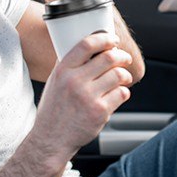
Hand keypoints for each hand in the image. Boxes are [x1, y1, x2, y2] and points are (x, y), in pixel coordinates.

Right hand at [32, 33, 132, 165]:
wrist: (51, 138)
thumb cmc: (54, 109)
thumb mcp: (54, 81)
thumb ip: (68, 64)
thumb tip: (88, 47)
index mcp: (63, 70)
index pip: (86, 45)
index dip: (104, 38)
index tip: (112, 39)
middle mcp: (75, 81)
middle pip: (108, 58)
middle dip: (121, 56)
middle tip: (124, 58)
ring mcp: (88, 97)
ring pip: (118, 75)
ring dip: (125, 74)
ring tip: (123, 77)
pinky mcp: (100, 112)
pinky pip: (121, 93)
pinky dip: (123, 92)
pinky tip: (117, 93)